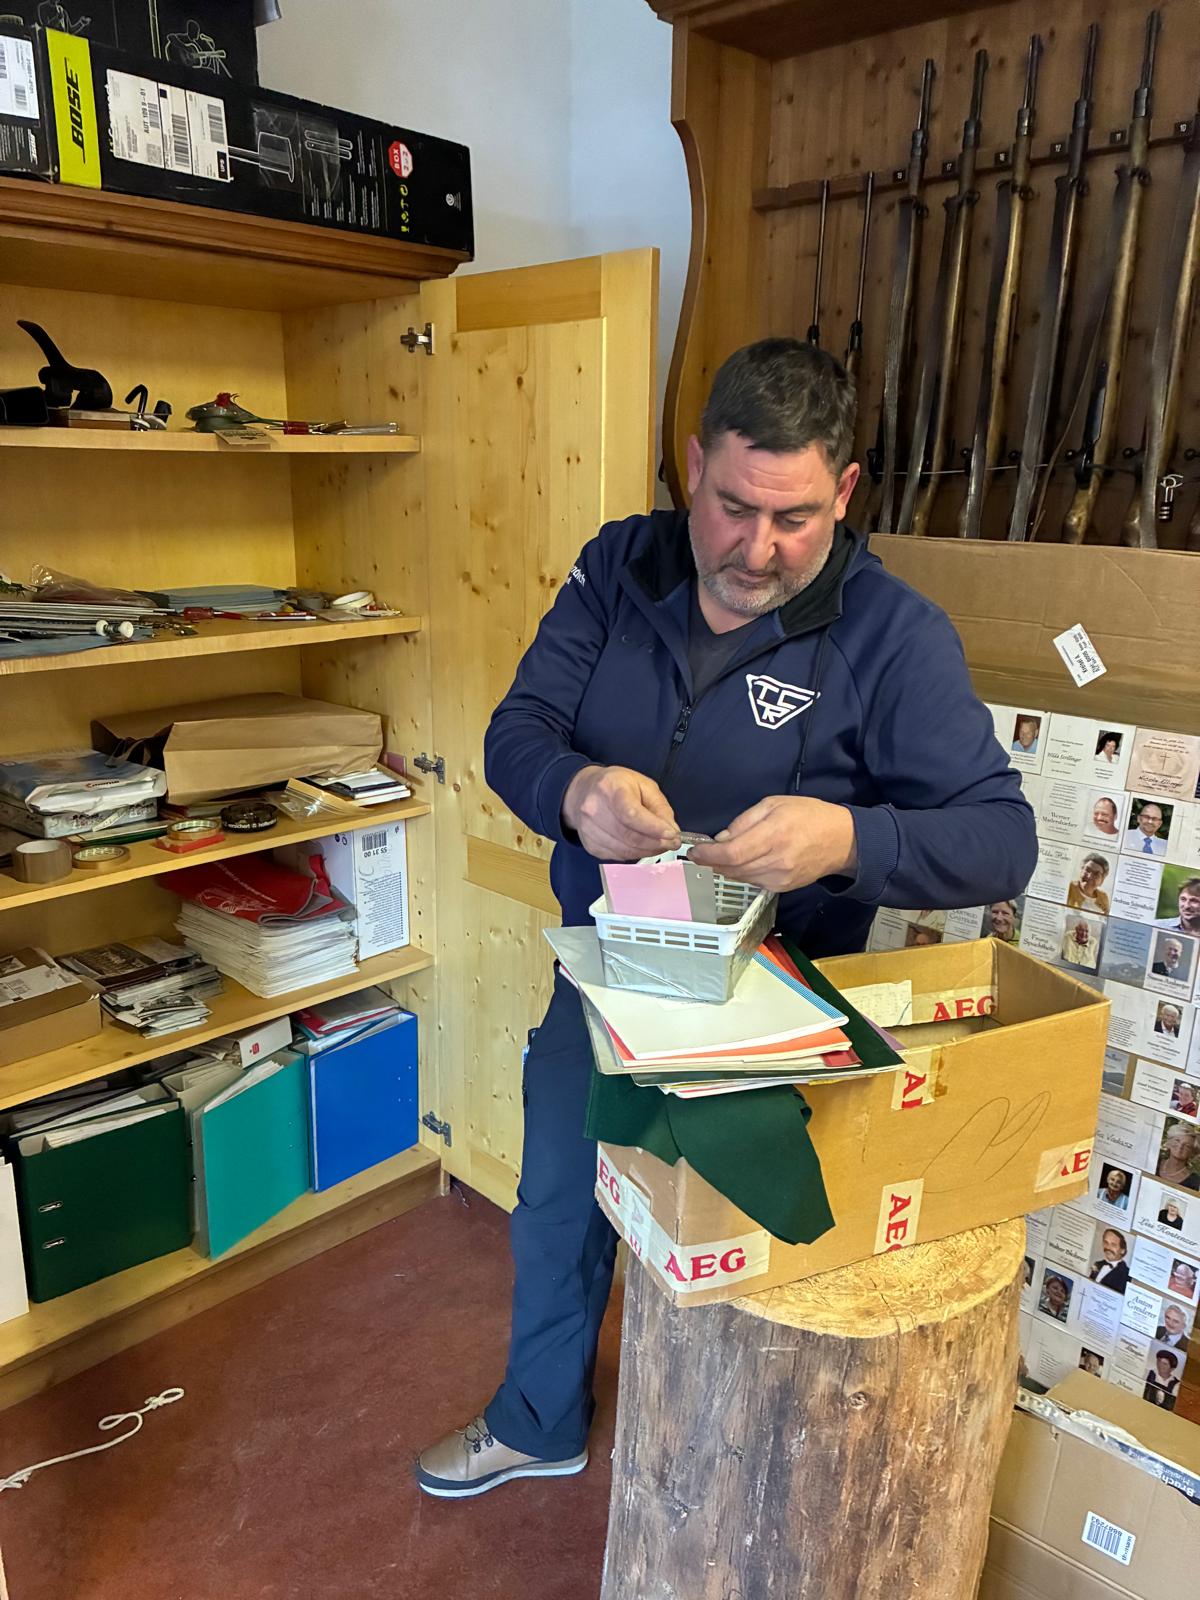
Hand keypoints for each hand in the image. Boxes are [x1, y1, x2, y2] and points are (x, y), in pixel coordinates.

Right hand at [562, 765, 681, 860]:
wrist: (583, 791)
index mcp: (610, 788)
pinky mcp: (590, 844)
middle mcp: (594, 809)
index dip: (654, 828)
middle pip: (630, 836)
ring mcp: (589, 829)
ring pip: (625, 850)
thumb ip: (660, 807)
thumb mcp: (643, 785)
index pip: (632, 814)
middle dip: (656, 843)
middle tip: (672, 842)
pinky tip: (642, 846)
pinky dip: (635, 854)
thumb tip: (671, 830)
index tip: (671, 834)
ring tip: (660, 844)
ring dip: (648, 851)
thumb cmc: (614, 785)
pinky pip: (618, 856)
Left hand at [688, 796, 856, 893]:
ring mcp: (780, 878)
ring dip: (726, 868)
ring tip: (723, 855)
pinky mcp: (783, 887)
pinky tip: (745, 862)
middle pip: (732, 869)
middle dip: (713, 861)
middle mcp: (776, 860)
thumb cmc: (808, 816)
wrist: (841, 841)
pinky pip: (752, 882)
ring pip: (740, 877)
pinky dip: (742, 873)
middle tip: (703, 853)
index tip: (694, 851)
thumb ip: (744, 821)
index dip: (708, 855)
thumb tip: (721, 839)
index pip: (731, 853)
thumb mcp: (774, 804)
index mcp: (774, 834)